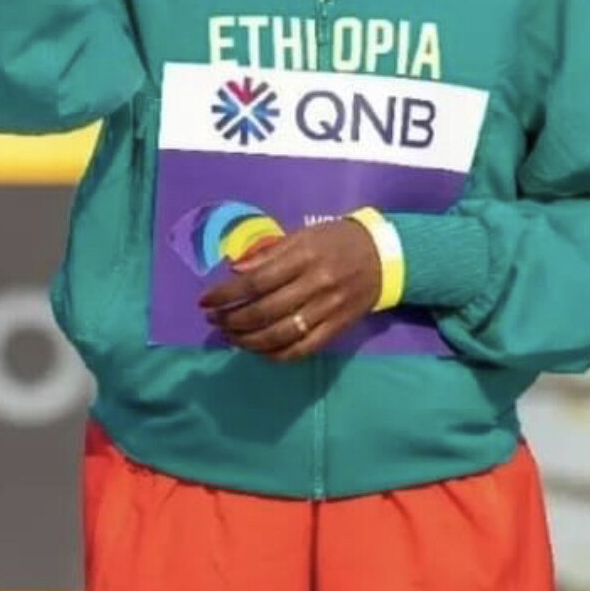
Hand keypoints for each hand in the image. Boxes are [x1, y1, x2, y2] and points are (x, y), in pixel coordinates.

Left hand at [198, 220, 381, 361]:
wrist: (384, 257)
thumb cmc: (337, 240)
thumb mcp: (303, 235)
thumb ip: (269, 252)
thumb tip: (234, 270)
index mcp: (305, 256)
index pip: (256, 281)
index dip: (226, 294)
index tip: (205, 301)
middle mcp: (316, 284)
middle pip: (264, 310)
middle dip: (232, 319)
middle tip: (213, 320)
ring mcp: (328, 310)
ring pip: (280, 334)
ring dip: (248, 341)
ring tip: (230, 337)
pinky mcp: (337, 329)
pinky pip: (302, 349)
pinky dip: (275, 355)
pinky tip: (258, 351)